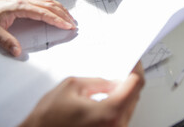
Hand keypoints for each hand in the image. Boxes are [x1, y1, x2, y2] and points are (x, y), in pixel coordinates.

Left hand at [0, 0, 75, 55]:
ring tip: (70, 18)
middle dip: (64, 15)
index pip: (44, 13)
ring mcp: (28, 0)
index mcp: (21, 7)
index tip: (66, 25)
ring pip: (50, 2)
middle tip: (73, 25)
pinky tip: (60, 11)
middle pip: (51, 6)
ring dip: (62, 10)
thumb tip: (17, 51)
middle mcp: (27, 2)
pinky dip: (56, 6)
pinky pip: (46, 1)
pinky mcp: (28, 2)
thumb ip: (6, 41)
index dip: (57, 20)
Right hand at [20, 62, 144, 126]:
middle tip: (122, 70)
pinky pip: (120, 117)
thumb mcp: (71, 87)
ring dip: (123, 94)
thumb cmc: (47, 120)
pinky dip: (117, 105)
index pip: (135, 84)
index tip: (134, 62)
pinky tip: (106, 99)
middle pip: (134, 96)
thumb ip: (98, 81)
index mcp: (109, 112)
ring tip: (111, 85)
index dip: (136, 69)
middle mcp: (116, 126)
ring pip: (129, 107)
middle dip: (128, 81)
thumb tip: (114, 82)